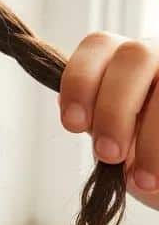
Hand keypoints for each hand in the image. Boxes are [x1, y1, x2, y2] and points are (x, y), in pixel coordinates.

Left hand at [58, 31, 158, 209]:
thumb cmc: (143, 155)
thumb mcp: (115, 138)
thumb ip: (96, 120)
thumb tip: (74, 112)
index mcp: (124, 59)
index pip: (98, 45)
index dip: (80, 81)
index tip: (73, 125)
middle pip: (135, 56)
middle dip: (115, 108)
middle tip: (108, 154)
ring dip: (152, 136)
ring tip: (143, 179)